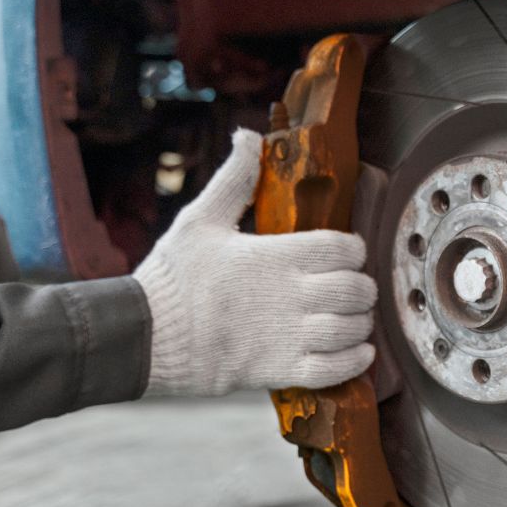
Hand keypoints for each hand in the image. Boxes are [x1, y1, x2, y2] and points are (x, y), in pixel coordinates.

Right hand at [133, 129, 375, 395]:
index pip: (342, 247)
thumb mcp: (199, 220)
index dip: (353, 250)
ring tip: (354, 318)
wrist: (144, 338)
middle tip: (354, 287)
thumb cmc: (172, 279)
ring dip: (361, 323)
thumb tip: (247, 136)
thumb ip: (234, 179)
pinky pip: (334, 369)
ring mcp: (286, 335)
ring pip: (350, 328)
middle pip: (356, 288)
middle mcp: (289, 294)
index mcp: (275, 255)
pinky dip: (354, 361)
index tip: (347, 253)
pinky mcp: (279, 370)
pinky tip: (358, 351)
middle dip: (362, 287)